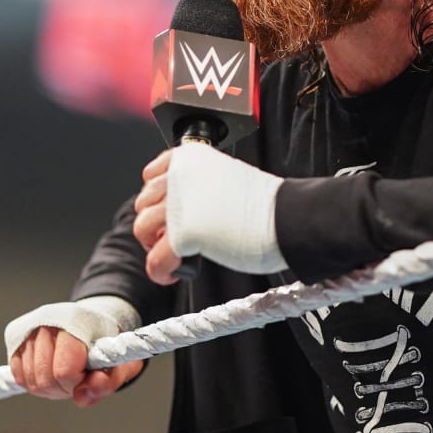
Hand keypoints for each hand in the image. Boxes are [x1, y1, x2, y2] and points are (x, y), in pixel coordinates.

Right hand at [3, 296, 143, 407]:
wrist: (92, 323)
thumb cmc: (106, 344)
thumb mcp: (122, 363)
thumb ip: (108, 382)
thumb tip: (81, 396)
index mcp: (75, 322)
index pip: (64, 371)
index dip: (77, 382)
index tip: (87, 375)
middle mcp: (47, 321)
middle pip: (44, 380)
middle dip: (63, 388)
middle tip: (77, 379)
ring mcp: (28, 328)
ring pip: (30, 381)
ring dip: (49, 388)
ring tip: (66, 375)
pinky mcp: (15, 337)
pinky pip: (19, 376)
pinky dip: (35, 382)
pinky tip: (50, 372)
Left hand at [131, 144, 286, 284]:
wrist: (288, 216)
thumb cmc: (269, 203)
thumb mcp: (228, 177)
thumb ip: (202, 186)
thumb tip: (189, 209)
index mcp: (191, 157)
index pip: (152, 175)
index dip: (158, 198)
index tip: (166, 210)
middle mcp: (179, 176)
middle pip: (144, 203)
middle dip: (153, 223)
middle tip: (168, 237)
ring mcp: (179, 205)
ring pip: (143, 229)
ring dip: (154, 246)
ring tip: (172, 256)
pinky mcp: (184, 234)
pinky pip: (156, 259)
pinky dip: (160, 271)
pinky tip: (172, 274)